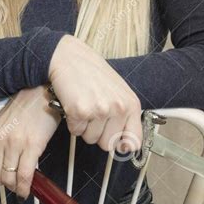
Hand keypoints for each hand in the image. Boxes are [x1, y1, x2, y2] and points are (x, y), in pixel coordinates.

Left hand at [0, 85, 61, 201]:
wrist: (43, 92)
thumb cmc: (26, 106)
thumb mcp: (3, 122)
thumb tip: (1, 166)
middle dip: (5, 185)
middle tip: (15, 185)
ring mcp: (15, 144)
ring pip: (10, 179)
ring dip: (16, 187)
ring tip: (23, 186)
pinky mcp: (32, 146)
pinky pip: (25, 176)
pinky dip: (25, 188)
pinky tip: (28, 190)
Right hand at [48, 34, 141, 153]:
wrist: (69, 57)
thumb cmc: (92, 73)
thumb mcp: (118, 91)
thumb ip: (125, 116)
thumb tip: (126, 146)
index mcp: (131, 104)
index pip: (134, 141)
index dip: (123, 146)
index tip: (117, 144)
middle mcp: (118, 108)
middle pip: (108, 144)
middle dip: (98, 133)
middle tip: (93, 114)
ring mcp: (99, 110)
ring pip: (90, 139)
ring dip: (84, 127)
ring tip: (84, 105)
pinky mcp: (80, 111)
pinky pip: (75, 131)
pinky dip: (72, 121)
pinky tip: (74, 104)